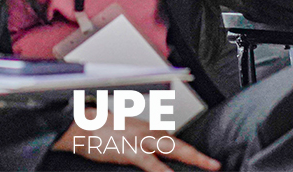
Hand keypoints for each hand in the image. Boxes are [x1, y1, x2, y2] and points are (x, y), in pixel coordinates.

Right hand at [52, 111, 219, 171]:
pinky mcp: (129, 150)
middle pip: (176, 142)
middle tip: (214, 165)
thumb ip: (133, 144)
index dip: (184, 151)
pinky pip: (151, 163)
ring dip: (192, 157)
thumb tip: (143, 154)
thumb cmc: (93, 130)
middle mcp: (145, 131)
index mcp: (143, 127)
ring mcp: (139, 140)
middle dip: (196, 155)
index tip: (197, 160)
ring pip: (172, 147)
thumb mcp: (118, 135)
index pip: (169, 139)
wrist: (78, 124)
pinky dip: (163, 170)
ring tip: (208, 166)